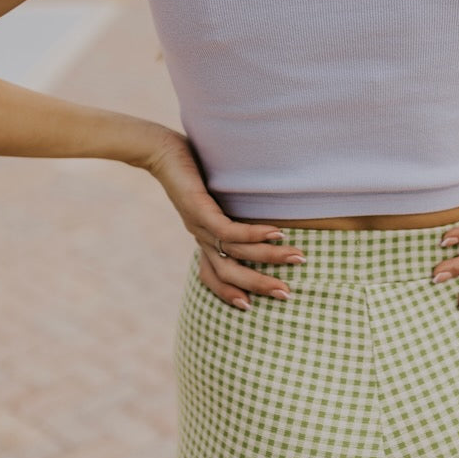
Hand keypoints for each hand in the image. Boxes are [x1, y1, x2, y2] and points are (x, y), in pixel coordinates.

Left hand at [144, 128, 305, 309]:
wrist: (161, 150)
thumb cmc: (190, 169)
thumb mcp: (212, 195)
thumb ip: (229, 209)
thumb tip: (258, 213)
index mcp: (202, 237)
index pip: (212, 275)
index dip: (228, 293)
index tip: (251, 307)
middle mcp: (200, 236)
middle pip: (229, 273)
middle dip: (259, 285)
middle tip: (287, 294)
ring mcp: (199, 225)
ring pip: (236, 253)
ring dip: (269, 258)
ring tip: (297, 258)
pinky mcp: (200, 210)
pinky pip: (229, 230)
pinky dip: (254, 234)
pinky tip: (277, 233)